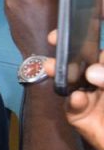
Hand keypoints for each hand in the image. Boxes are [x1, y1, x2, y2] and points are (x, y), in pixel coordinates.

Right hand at [46, 30, 103, 149]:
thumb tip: (91, 72)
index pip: (98, 54)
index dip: (83, 40)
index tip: (68, 31)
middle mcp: (100, 82)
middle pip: (80, 63)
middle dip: (65, 53)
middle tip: (55, 41)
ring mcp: (91, 99)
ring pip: (71, 83)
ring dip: (60, 74)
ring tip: (52, 67)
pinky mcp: (81, 118)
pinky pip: (72, 107)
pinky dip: (72, 101)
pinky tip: (78, 98)